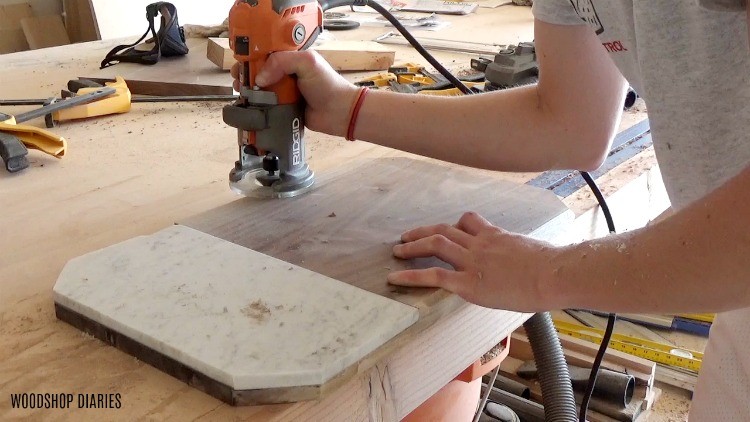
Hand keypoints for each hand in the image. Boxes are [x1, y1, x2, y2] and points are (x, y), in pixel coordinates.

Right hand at [231, 51, 358, 135]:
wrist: (338, 112)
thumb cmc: (328, 85)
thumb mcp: (307, 62)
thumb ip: (281, 62)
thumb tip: (260, 76)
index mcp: (290, 58)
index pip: (265, 53)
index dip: (251, 57)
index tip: (242, 63)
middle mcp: (285, 74)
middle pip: (258, 71)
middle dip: (246, 74)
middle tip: (239, 79)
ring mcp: (283, 91)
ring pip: (259, 89)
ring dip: (249, 90)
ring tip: (242, 92)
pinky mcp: (282, 108)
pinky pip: (265, 105)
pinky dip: (256, 105)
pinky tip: (249, 105)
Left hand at [387, 212, 557, 311]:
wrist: (554, 274)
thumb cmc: (554, 268)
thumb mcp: (535, 252)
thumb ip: (522, 254)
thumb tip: (530, 262)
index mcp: (496, 236)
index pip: (470, 221)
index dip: (456, 224)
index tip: (448, 229)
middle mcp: (480, 244)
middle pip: (445, 229)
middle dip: (423, 232)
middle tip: (407, 236)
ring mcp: (472, 261)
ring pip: (435, 245)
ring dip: (412, 246)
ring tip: (397, 251)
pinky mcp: (468, 283)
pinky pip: (434, 275)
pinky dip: (411, 275)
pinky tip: (395, 277)